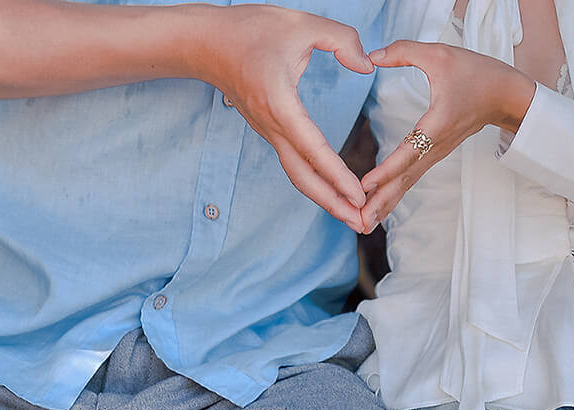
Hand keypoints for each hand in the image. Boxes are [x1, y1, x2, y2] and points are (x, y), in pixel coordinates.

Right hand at [193, 7, 375, 231]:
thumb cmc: (250, 30)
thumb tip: (367, 65)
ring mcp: (268, 132)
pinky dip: (315, 181)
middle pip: (303, 178)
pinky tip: (332, 189)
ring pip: (298, 175)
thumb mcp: (301, 23)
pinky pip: (294, 163)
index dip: (338, 175)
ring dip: (325, 198)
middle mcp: (272, 127)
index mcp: (280, 105)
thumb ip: (340, 39)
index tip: (359, 196)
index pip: (314, 149)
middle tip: (361, 223)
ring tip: (351, 215)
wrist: (206, 43)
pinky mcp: (269, 131)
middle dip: (333, 204)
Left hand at [359, 41, 534, 228]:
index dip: (386, 169)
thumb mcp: (440, 54)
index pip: (408, 151)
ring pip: (406, 184)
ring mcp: (435, 155)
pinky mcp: (434, 157)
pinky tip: (378, 211)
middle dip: (380, 202)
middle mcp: (436, 146)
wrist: (504, 95)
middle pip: (404, 179)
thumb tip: (373, 55)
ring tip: (362, 226)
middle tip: (357, 223)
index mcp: (437, 124)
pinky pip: (410, 180)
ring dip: (384, 205)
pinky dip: (393, 196)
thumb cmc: (475, 73)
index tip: (366, 185)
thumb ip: (405, 52)